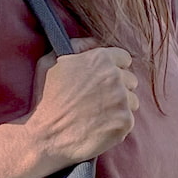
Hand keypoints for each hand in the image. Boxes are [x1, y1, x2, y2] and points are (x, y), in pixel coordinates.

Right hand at [26, 38, 138, 171]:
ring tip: (99, 116)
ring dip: (120, 107)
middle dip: (118, 88)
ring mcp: (122, 100)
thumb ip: (76, 46)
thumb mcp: (51, 62)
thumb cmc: (45, 99)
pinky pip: (128, 121)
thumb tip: (95, 42)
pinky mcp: (125, 122)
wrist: (45, 135)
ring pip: (132, 101)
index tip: (105, 80)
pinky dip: (116, 126)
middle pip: (130, 80)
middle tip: (99, 101)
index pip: (124, 58)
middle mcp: (115, 77)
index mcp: (100, 59)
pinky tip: (99, 128)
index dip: (114, 68)